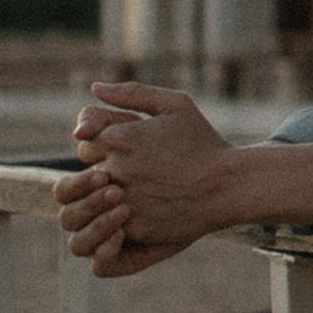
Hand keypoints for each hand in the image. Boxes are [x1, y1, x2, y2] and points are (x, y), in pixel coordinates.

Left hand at [55, 82, 239, 278]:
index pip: (84, 136)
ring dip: (106, 195)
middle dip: (104, 166)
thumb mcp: (175, 105)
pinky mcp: (134, 226)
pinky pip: (109, 222)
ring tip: (134, 191)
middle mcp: (116, 169)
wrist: (228, 185)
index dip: (99, 138)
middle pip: (86, 168)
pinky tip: (144, 208)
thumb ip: (132, 93)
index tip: (119, 143)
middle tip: (133, 167)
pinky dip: (120, 217)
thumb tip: (95, 87)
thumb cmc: (203, 142)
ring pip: (93, 200)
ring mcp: (123, 200)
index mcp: (121, 137)